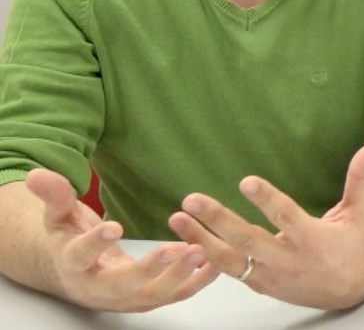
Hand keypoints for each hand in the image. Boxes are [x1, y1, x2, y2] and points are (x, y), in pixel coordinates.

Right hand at [24, 169, 215, 310]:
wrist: (76, 272)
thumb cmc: (69, 239)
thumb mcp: (58, 216)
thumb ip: (54, 196)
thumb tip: (37, 174)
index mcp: (73, 265)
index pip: (80, 256)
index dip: (95, 243)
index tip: (114, 226)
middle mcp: (99, 288)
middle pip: (122, 286)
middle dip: (150, 269)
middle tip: (176, 248)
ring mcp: (125, 298)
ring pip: (153, 295)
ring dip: (179, 277)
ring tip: (201, 251)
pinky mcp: (147, 299)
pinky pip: (174, 296)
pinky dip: (196, 283)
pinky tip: (215, 265)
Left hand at [168, 141, 363, 309]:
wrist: (352, 286)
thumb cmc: (356, 241)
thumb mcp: (360, 209)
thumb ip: (361, 176)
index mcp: (315, 240)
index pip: (287, 217)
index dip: (267, 200)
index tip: (246, 181)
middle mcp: (290, 261)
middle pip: (249, 241)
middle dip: (218, 220)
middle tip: (192, 200)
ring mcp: (272, 276)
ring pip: (231, 260)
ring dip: (200, 239)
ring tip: (176, 219)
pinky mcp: (260, 284)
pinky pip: (229, 271)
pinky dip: (206, 257)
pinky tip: (185, 239)